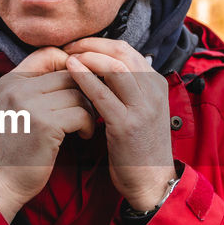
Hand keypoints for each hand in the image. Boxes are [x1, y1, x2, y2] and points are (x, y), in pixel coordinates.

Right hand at [0, 46, 96, 221]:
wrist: (1, 181)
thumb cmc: (15, 146)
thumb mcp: (15, 108)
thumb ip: (35, 87)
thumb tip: (74, 69)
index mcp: (11, 80)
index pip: (48, 53)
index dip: (71, 65)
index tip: (80, 84)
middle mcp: (18, 88)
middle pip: (70, 73)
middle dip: (86, 90)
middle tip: (91, 107)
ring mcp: (31, 105)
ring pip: (79, 93)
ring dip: (90, 109)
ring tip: (87, 124)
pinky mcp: (45, 125)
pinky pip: (81, 113)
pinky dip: (89, 124)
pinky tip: (84, 135)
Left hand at [63, 38, 176, 210]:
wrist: (152, 181)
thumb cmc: (140, 147)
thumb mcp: (141, 110)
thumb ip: (129, 89)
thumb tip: (106, 66)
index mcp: (156, 84)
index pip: (127, 50)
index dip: (100, 43)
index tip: (78, 45)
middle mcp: (153, 92)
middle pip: (122, 52)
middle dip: (92, 45)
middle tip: (69, 46)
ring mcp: (142, 108)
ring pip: (115, 68)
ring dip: (88, 57)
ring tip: (67, 56)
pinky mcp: (127, 125)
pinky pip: (103, 94)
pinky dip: (84, 79)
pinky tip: (70, 72)